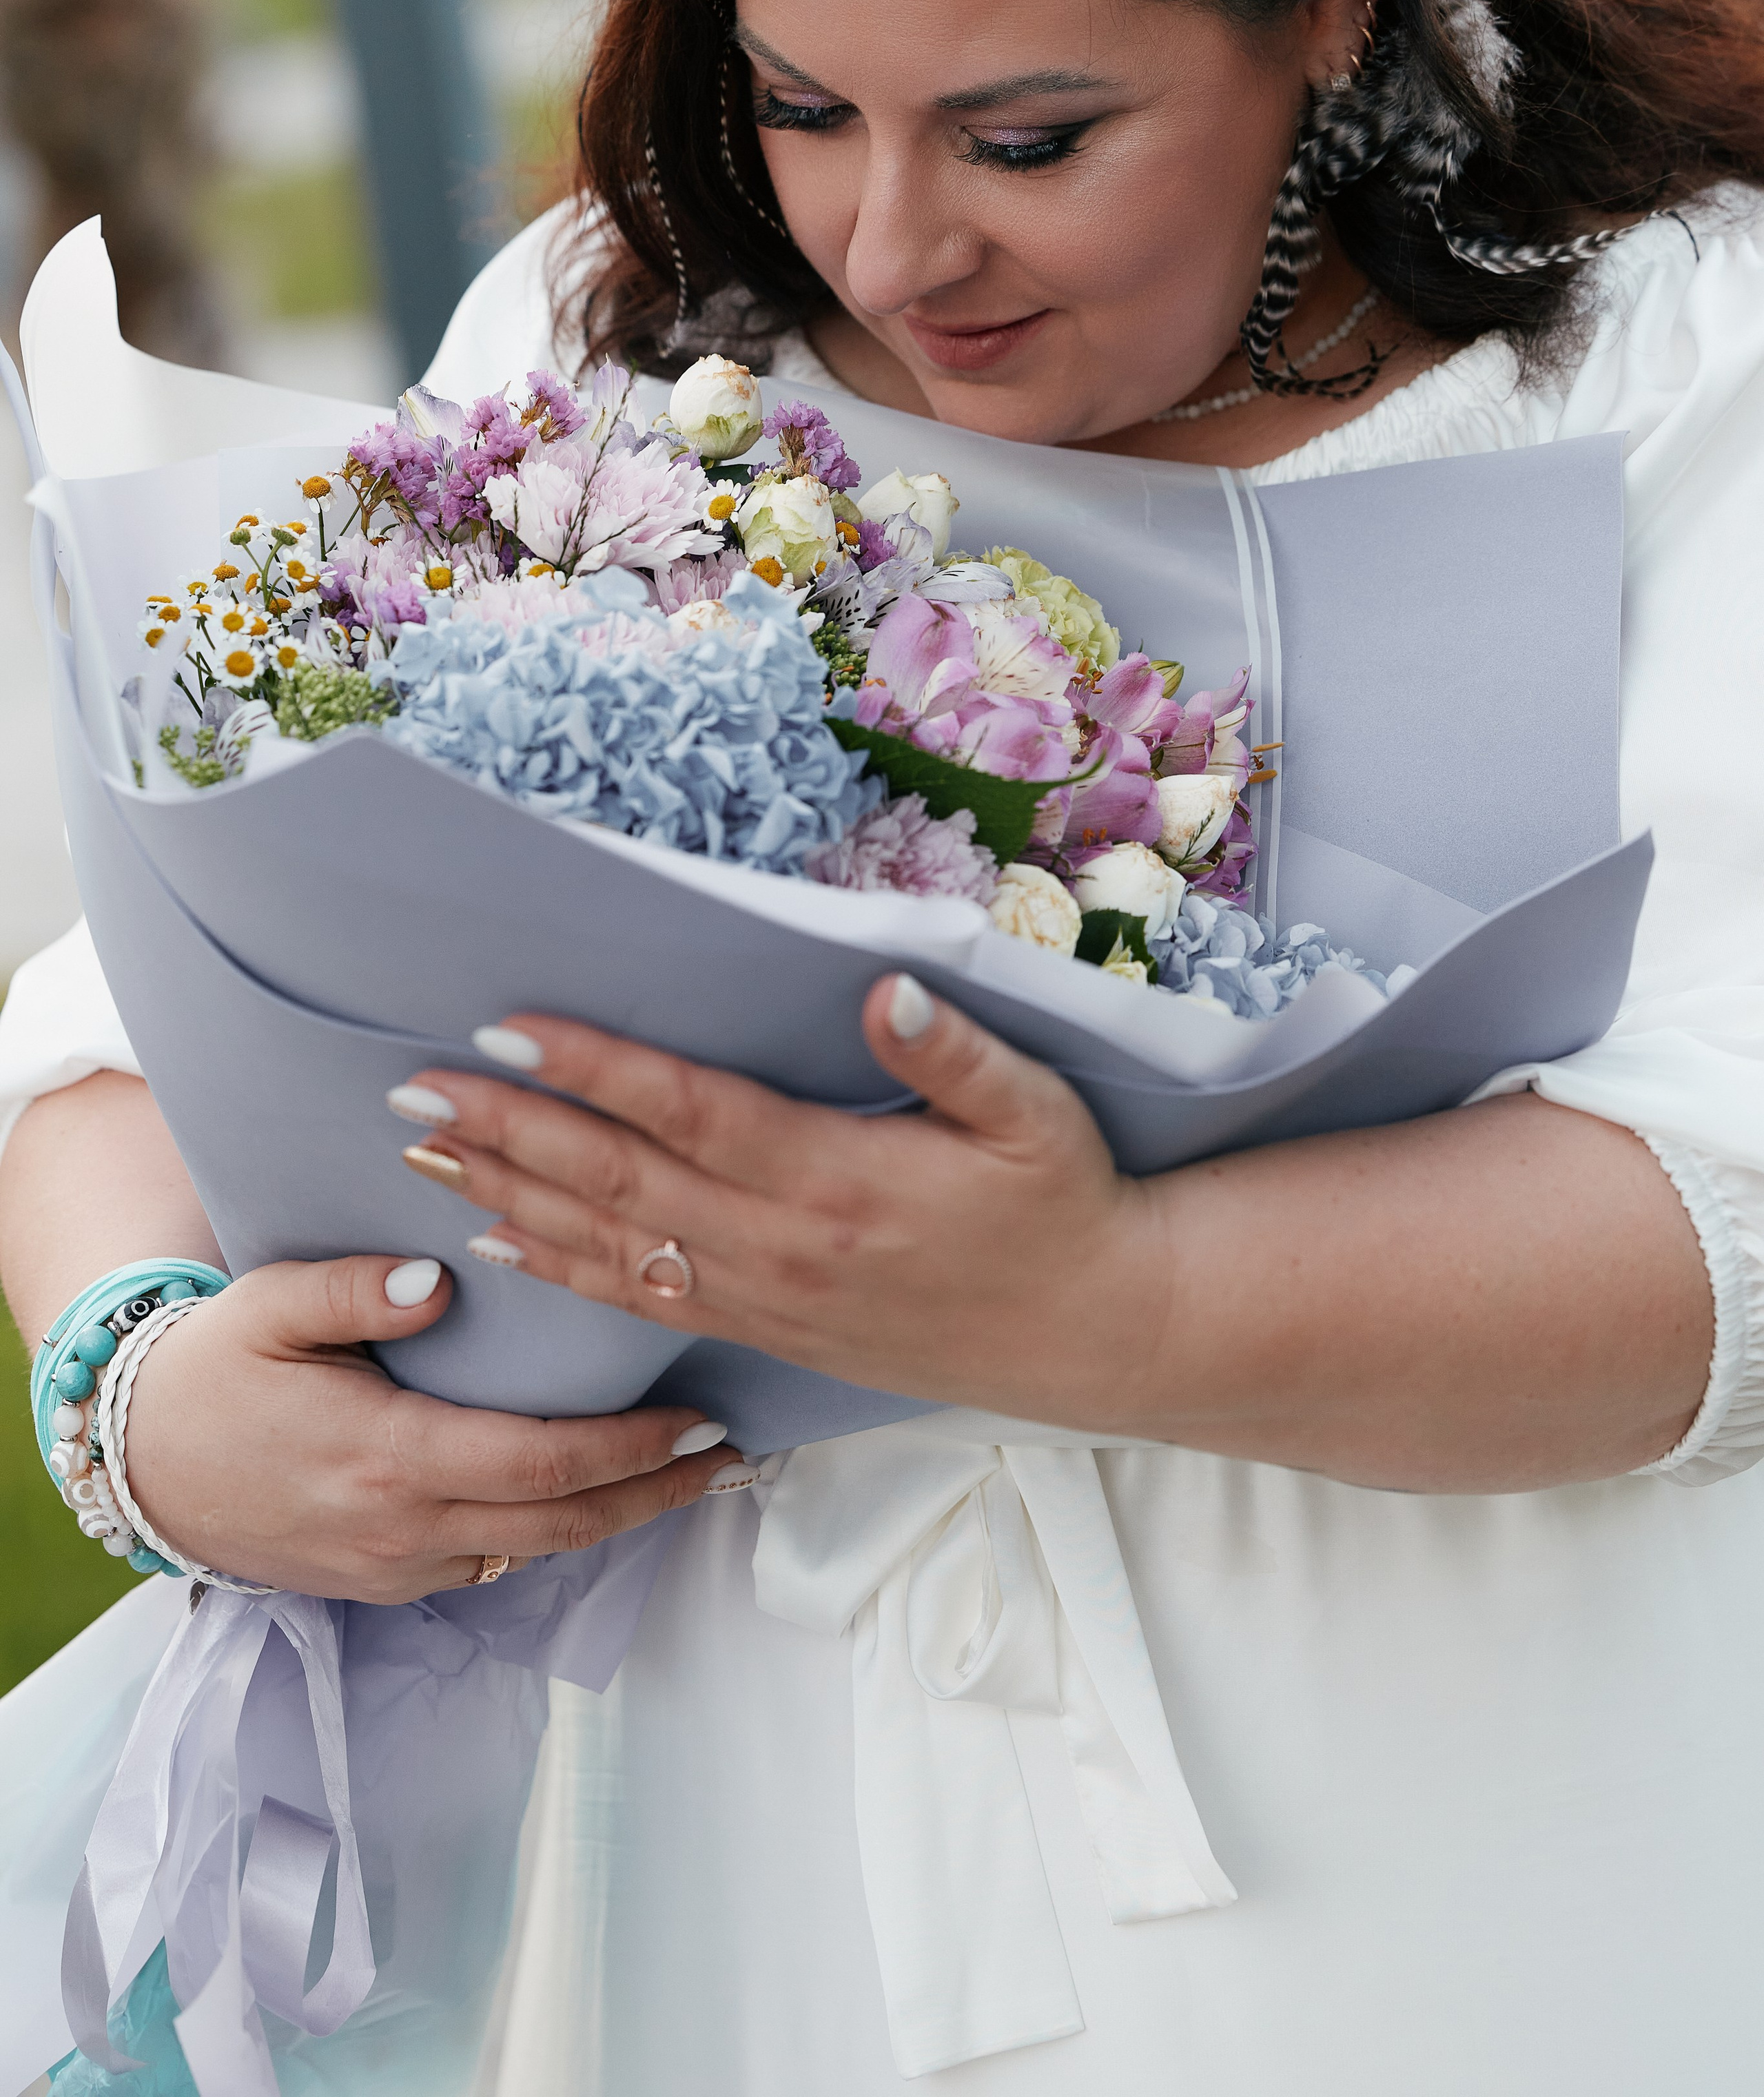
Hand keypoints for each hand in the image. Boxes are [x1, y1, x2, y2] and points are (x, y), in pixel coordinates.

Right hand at [122, 1254, 742, 1598]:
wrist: (137, 1465)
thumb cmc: (209, 1372)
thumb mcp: (269, 1305)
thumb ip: (358, 1286)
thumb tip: (444, 1283)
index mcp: (385, 1457)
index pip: (542, 1460)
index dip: (632, 1447)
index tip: (700, 1418)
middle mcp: (401, 1529)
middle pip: (563, 1522)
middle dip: (657, 1491)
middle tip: (731, 1455)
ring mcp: (395, 1568)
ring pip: (535, 1552)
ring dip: (618, 1519)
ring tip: (691, 1479)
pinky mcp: (385, 1583)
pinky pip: (491, 1562)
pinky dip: (555, 1533)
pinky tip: (598, 1500)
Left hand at [391, 977, 1161, 1426]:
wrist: (1088, 1332)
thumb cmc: (1061, 1206)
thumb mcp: (1034, 1113)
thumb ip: (950, 1052)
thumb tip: (883, 989)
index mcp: (835, 1179)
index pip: (688, 1113)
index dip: (593, 1071)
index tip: (507, 1028)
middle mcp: (780, 1245)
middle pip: (618, 1182)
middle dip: (509, 1132)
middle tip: (413, 1088)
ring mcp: (764, 1297)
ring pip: (608, 1246)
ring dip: (508, 1197)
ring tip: (422, 1155)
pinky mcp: (762, 1330)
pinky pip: (639, 1301)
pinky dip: (560, 1270)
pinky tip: (501, 1242)